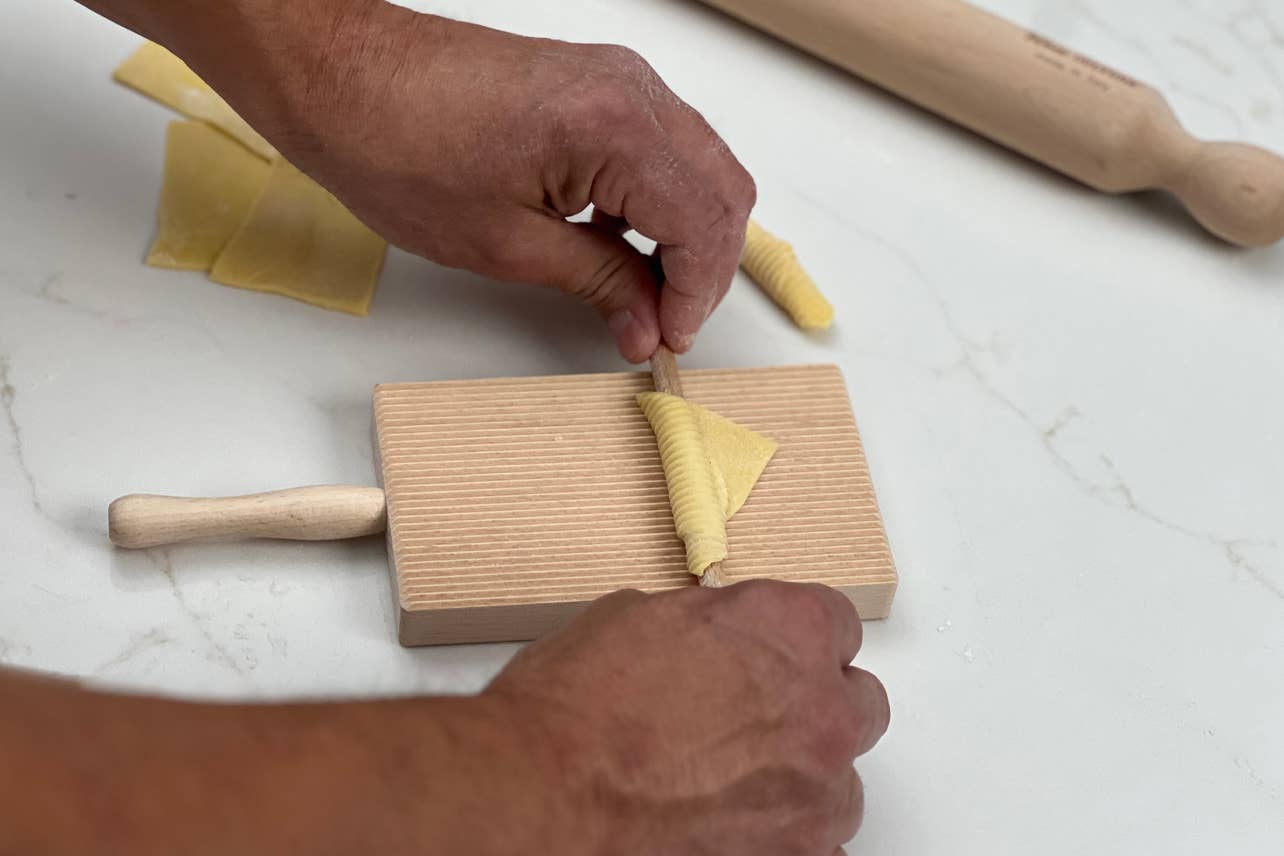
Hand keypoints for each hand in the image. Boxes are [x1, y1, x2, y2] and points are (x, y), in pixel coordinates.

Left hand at [261, 2, 756, 361]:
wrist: (342, 79)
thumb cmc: (398, 147)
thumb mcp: (507, 244)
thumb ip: (599, 283)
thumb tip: (646, 323)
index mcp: (614, 129)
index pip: (704, 224)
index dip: (694, 294)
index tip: (668, 337)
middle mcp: (632, 91)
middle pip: (722, 190)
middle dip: (704, 267)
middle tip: (665, 321)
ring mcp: (618, 79)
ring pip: (701, 166)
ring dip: (687, 234)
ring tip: (643, 292)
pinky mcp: (597, 83)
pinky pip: (662, 146)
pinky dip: (659, 200)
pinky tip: (618, 241)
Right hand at [487, 581, 889, 854]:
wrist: (543, 792)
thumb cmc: (576, 706)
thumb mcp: (638, 618)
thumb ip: (706, 627)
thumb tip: (712, 641)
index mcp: (789, 630)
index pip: (837, 622)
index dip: (798, 637)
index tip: (776, 652)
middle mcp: (820, 709)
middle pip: (858, 703)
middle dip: (816, 705)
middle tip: (757, 716)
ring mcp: (813, 795)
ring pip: (842, 785)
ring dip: (804, 779)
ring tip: (736, 783)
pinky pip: (816, 847)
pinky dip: (782, 836)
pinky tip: (732, 826)